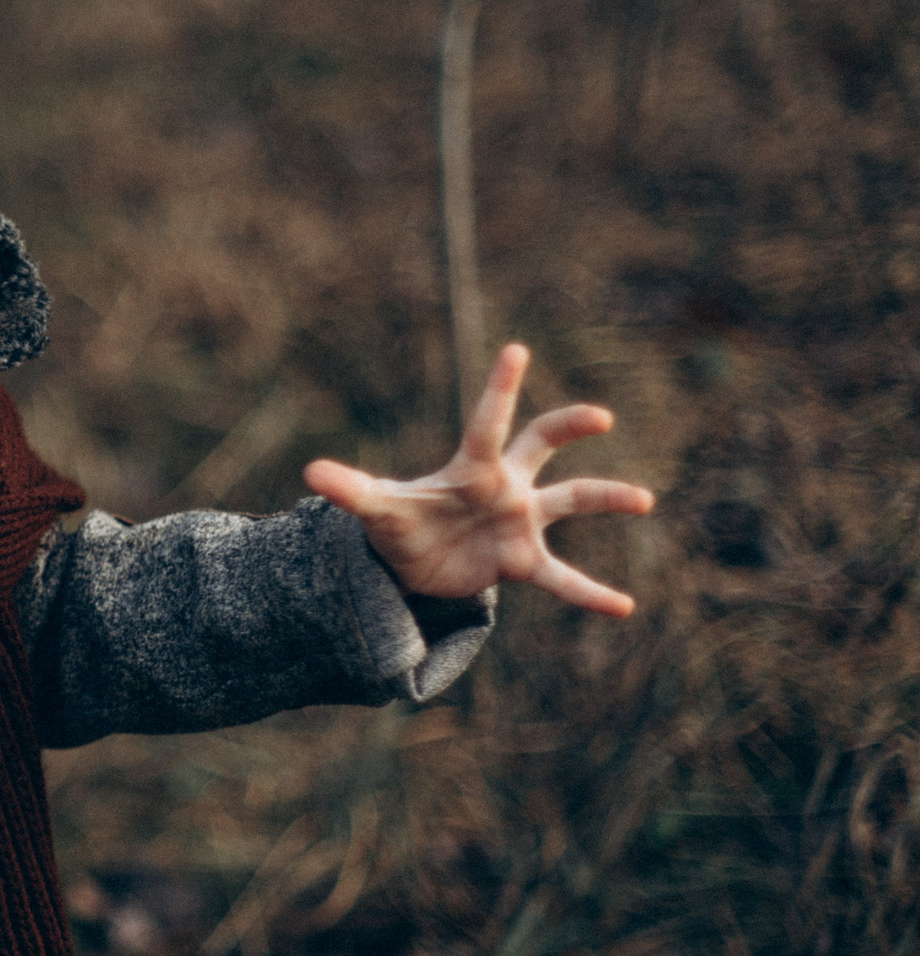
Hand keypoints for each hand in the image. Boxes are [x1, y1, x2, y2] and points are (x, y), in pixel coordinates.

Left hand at [303, 343, 655, 615]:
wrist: (412, 566)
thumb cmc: (399, 525)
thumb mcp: (374, 510)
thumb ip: (350, 490)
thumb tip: (310, 473)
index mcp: (470, 467)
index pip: (487, 422)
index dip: (500, 388)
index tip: (517, 349)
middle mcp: (505, 486)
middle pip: (542, 443)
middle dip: (569, 426)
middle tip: (600, 417)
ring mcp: (519, 521)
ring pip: (572, 500)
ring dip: (607, 497)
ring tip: (644, 499)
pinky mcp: (522, 562)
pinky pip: (563, 578)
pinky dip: (590, 593)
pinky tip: (623, 607)